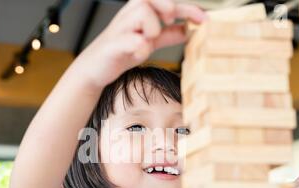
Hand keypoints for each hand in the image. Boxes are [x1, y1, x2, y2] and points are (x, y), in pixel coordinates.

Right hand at [73, 0, 205, 89]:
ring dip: (152, 28)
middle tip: (169, 20)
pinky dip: (140, 47)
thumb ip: (167, 35)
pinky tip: (138, 53)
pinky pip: (133, 40)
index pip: (167, 3)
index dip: (188, 8)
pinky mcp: (114, 44)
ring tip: (147, 42)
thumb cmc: (120, 52)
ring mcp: (121, 28)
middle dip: (168, 6)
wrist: (95, 69)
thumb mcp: (149, 43)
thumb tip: (187, 30)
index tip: (204, 19)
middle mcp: (130, 15)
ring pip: (143, 13)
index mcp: (140, 12)